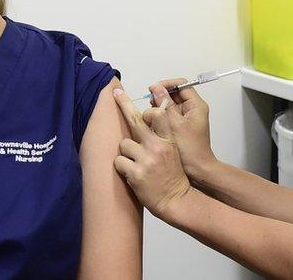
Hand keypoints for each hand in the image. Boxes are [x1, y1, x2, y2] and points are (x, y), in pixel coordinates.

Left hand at [112, 88, 191, 220]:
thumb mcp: (172, 151)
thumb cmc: (172, 176)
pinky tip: (132, 174)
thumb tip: (147, 119)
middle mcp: (157, 147)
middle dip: (123, 103)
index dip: (146, 107)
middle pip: (135, 120)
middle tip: (116, 92)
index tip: (141, 98)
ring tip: (136, 163)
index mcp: (168, 140)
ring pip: (124, 144)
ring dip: (126, 153)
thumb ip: (160, 136)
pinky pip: (119, 162)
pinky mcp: (136, 173)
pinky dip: (122, 167)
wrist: (176, 200)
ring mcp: (146, 160)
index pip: (157, 114)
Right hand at [147, 79, 218, 183]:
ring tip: (150, 116)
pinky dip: (160, 117)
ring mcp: (186, 118)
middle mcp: (193, 110)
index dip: (166, 85)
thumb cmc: (190, 150)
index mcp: (196, 106)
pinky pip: (168, 116)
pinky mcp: (180, 126)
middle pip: (174, 94)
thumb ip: (165, 105)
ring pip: (170, 105)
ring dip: (159, 108)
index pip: (181, 85)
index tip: (153, 89)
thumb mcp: (174, 124)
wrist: (197, 169)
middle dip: (160, 97)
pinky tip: (152, 124)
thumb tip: (156, 88)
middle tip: (150, 104)